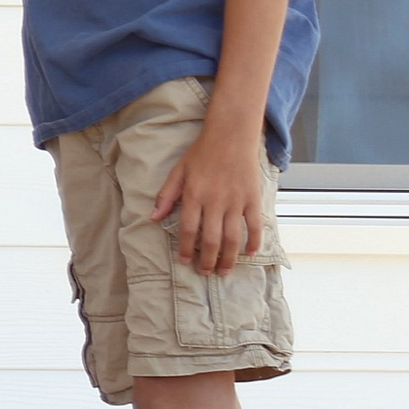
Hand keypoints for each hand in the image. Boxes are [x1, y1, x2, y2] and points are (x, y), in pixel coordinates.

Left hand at [153, 124, 266, 273]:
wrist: (231, 136)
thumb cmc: (201, 153)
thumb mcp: (178, 171)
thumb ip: (166, 195)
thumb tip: (153, 218)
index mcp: (194, 195)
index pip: (187, 229)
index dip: (185, 248)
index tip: (185, 261)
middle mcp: (215, 201)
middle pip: (211, 239)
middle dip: (207, 260)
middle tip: (206, 272)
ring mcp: (236, 201)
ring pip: (233, 238)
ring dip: (228, 258)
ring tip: (224, 271)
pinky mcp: (253, 199)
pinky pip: (255, 225)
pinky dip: (254, 242)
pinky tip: (250, 253)